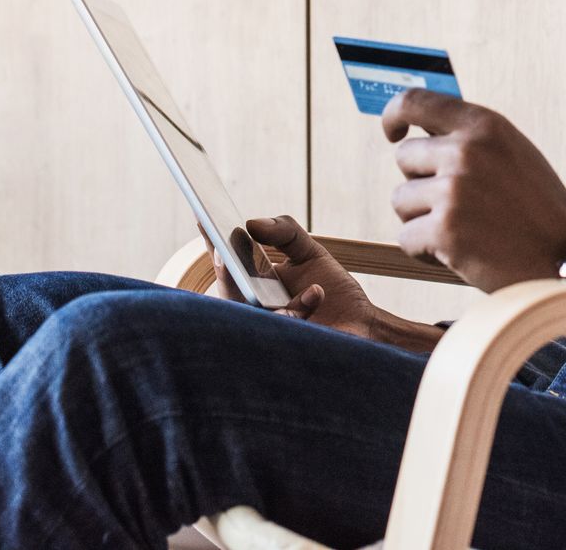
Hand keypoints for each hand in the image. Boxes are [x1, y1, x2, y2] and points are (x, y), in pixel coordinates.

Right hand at [202, 215, 443, 352]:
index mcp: (252, 282)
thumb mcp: (310, 252)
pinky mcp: (284, 348)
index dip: (211, 242)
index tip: (203, 218)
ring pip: (246, 318)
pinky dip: (297, 310)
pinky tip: (316, 293)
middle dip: (223, 275)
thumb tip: (251, 223)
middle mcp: (252, 308)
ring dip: (256, 299)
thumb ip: (285, 231)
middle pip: (226, 294)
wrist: (362, 325)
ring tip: (272, 273)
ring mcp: (265, 331)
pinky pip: (279, 332)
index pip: (226, 261)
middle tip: (223, 254)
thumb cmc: (331, 289)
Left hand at [382, 89, 565, 291]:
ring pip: (401, 200)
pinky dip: (425, 250)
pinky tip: (460, 253)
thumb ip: (468, 137)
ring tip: (464, 229)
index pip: (414, 102)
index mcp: (483, 125)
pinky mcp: (445, 231)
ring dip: (422, 218)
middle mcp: (466, 151)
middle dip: (422, 183)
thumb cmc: (536, 207)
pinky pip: (407, 237)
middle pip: (405, 159)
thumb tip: (414, 130)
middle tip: (457, 205)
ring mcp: (454, 191)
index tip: (394, 134)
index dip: (394, 116)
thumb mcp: (510, 152)